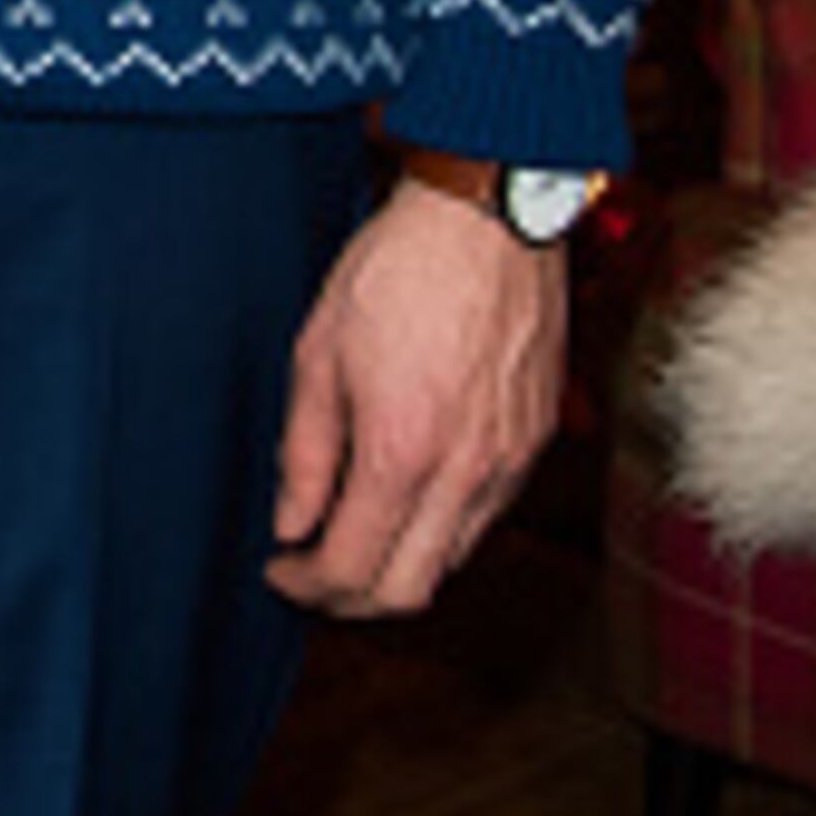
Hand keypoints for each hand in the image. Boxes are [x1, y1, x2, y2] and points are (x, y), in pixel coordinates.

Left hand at [267, 179, 568, 618]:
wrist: (489, 215)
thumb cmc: (400, 268)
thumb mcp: (318, 352)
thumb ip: (304, 451)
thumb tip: (291, 522)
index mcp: (403, 451)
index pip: (350, 568)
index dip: (304, 585)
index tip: (279, 568)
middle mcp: (466, 471)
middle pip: (408, 591)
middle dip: (350, 599)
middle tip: (311, 572)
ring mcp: (510, 460)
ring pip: (451, 560)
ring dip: (399, 565)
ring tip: (355, 530)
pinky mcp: (535, 440)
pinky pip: (486, 516)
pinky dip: (441, 527)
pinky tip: (408, 492)